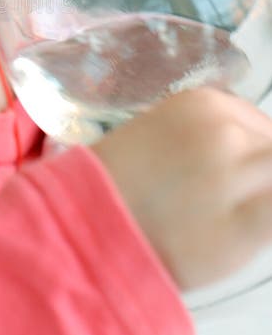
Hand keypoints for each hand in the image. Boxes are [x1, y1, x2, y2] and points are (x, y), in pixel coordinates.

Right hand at [92, 88, 271, 290]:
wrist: (82, 228)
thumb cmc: (112, 187)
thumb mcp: (160, 135)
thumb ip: (206, 139)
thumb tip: (244, 160)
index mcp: (202, 102)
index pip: (260, 125)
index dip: (251, 157)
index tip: (234, 181)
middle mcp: (224, 129)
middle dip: (257, 180)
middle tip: (228, 206)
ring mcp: (237, 172)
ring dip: (261, 200)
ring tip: (231, 223)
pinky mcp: (248, 220)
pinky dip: (268, 221)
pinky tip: (247, 232)